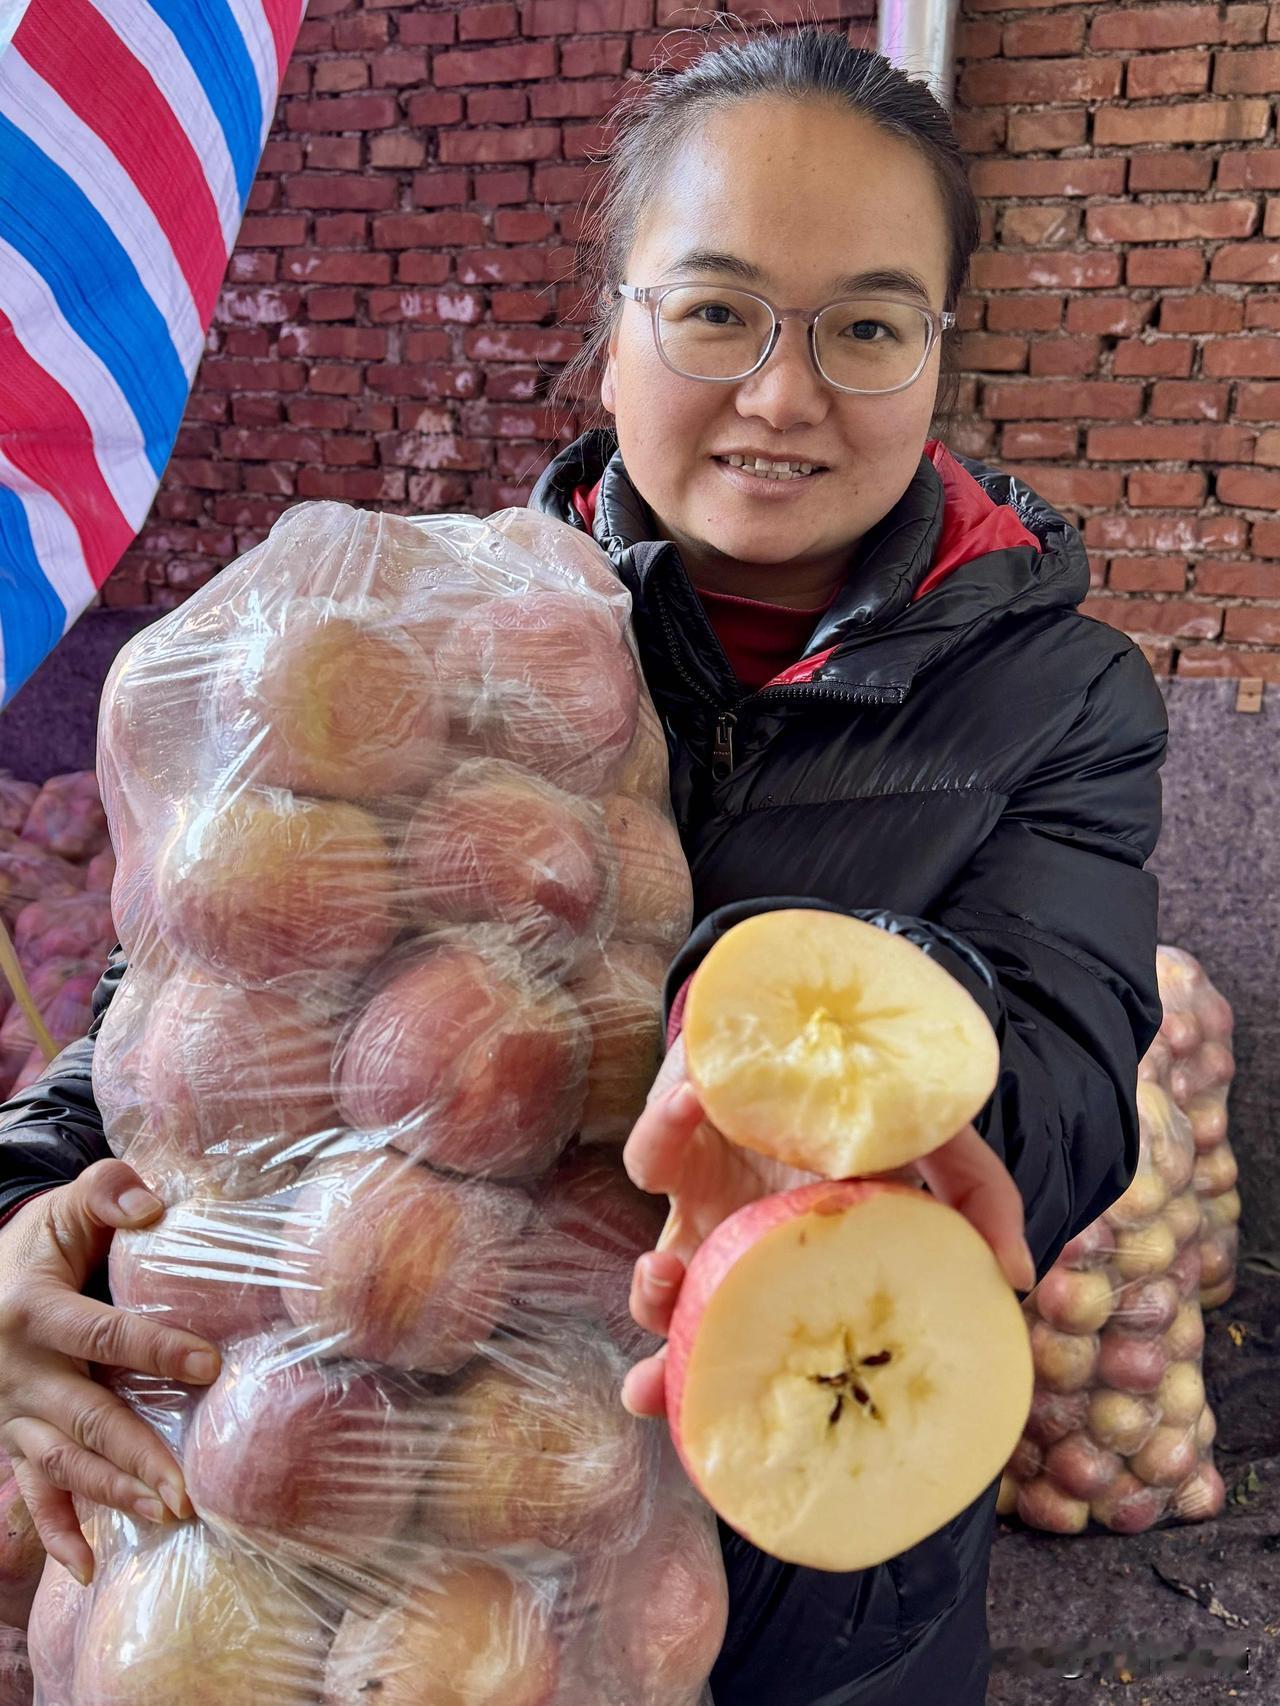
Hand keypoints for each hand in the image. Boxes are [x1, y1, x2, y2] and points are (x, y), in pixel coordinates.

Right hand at [0, 1160, 221, 1584]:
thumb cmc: (38, 1243)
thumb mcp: (63, 1207)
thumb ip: (106, 1193)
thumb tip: (153, 1207)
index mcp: (33, 1312)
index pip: (101, 1334)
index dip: (154, 1348)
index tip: (208, 1363)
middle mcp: (18, 1372)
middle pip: (84, 1417)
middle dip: (136, 1453)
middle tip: (187, 1487)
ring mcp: (11, 1413)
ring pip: (62, 1462)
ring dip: (112, 1493)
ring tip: (166, 1515)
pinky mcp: (11, 1439)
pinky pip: (32, 1491)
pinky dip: (56, 1531)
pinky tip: (85, 1566)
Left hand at [621, 1039, 1034, 1418]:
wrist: (810, 1012)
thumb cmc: (870, 1093)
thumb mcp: (936, 1136)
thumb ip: (979, 1195)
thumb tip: (1017, 1275)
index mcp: (809, 1261)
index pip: (780, 1342)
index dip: (754, 1393)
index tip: (734, 1438)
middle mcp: (753, 1251)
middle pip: (706, 1337)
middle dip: (673, 1372)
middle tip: (657, 1392)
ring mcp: (705, 1205)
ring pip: (657, 1274)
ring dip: (651, 1291)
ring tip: (663, 1276)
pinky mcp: (669, 1145)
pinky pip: (653, 1155)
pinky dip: (665, 1135)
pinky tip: (690, 1110)